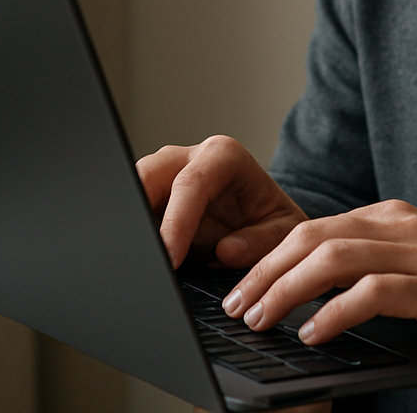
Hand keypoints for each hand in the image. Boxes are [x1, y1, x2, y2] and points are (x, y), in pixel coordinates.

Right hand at [136, 135, 306, 268]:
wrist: (263, 217)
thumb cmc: (272, 219)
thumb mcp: (284, 231)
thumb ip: (262, 240)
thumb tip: (227, 250)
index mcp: (224, 156)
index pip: (191, 183)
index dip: (176, 221)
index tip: (171, 258)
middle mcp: (189, 158)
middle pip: (148, 174)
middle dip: (138, 211)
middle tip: (142, 256)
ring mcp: (166, 174)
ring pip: (132, 189)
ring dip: (133, 222)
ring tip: (140, 259)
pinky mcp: (152, 195)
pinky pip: (133, 209)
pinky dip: (134, 231)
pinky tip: (140, 255)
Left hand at [220, 199, 416, 354]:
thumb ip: (375, 265)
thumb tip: (314, 290)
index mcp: (393, 218)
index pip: (314, 226)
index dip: (267, 249)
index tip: (232, 274)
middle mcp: (403, 226)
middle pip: (313, 236)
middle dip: (265, 270)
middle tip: (234, 303)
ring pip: (335, 258)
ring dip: (288, 289)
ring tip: (261, 318)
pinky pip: (375, 294)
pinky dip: (336, 312)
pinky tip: (313, 334)